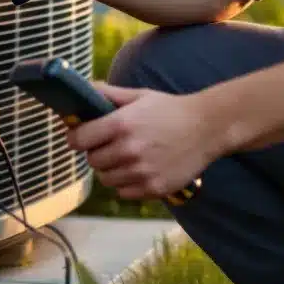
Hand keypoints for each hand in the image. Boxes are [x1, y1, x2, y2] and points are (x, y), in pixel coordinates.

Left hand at [65, 83, 215, 200]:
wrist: (207, 128)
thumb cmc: (170, 109)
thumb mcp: (138, 96)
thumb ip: (108, 94)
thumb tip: (82, 91)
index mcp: (121, 124)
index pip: (79, 140)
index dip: (76, 138)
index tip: (78, 137)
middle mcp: (129, 150)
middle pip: (92, 161)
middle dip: (96, 153)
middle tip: (109, 145)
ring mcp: (141, 172)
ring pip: (106, 179)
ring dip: (111, 169)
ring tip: (126, 157)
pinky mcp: (153, 189)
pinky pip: (124, 192)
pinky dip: (126, 183)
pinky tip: (138, 170)